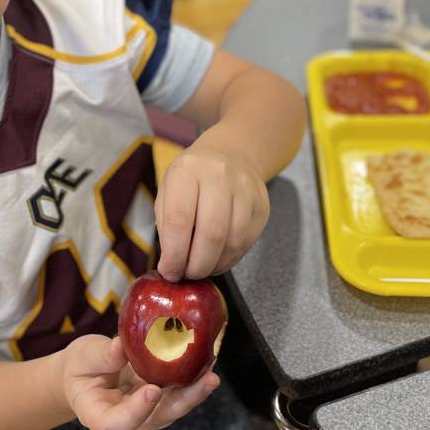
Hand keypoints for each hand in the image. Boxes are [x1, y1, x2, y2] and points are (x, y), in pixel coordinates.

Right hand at [59, 335, 218, 429]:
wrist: (84, 372)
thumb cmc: (80, 368)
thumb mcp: (83, 358)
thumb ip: (102, 356)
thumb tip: (122, 346)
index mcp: (100, 417)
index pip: (118, 425)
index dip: (136, 411)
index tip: (151, 390)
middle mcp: (129, 420)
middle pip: (157, 418)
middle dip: (184, 401)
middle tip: (206, 382)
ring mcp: (147, 412)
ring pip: (173, 407)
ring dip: (195, 391)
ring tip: (212, 372)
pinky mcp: (159, 398)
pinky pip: (177, 391)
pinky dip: (192, 379)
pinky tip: (206, 362)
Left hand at [155, 143, 269, 280]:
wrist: (231, 154)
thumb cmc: (192, 178)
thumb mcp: (168, 191)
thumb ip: (167, 226)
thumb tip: (172, 266)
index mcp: (187, 170)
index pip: (180, 219)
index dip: (174, 253)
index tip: (170, 271)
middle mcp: (219, 175)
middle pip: (211, 233)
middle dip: (197, 265)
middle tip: (187, 275)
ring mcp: (245, 189)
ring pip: (232, 242)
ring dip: (214, 265)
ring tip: (200, 268)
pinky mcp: (262, 205)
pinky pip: (246, 243)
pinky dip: (229, 259)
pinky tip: (217, 258)